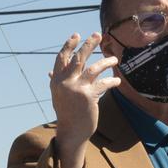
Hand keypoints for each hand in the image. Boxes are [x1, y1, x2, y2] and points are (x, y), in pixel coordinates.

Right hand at [49, 33, 118, 167]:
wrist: (71, 133)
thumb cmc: (66, 113)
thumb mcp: (58, 96)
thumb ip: (56, 81)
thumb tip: (50, 71)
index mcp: (56, 81)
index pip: (61, 58)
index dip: (69, 45)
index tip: (77, 35)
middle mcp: (65, 83)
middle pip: (78, 58)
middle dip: (89, 44)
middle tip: (98, 34)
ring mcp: (77, 89)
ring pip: (93, 68)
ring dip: (106, 62)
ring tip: (115, 60)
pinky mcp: (89, 96)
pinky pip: (103, 84)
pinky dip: (112, 81)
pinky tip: (117, 81)